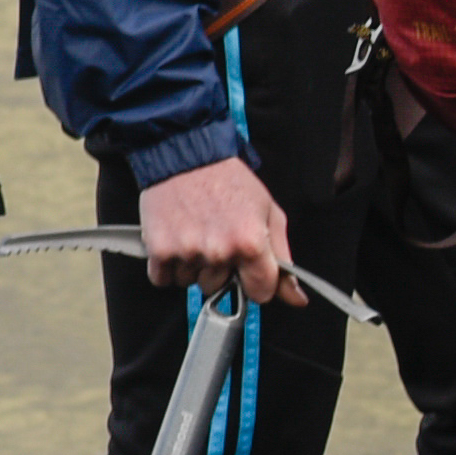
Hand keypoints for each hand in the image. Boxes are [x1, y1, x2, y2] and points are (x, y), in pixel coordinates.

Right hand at [139, 149, 305, 307]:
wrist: (187, 156)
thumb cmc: (230, 182)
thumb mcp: (269, 213)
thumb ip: (282, 258)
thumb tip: (296, 298)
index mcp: (250, 243)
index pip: (260, 293)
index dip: (257, 282)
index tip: (249, 270)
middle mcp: (219, 251)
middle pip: (219, 287)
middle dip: (220, 269)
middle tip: (217, 237)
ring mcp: (187, 252)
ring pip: (191, 283)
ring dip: (193, 265)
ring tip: (196, 232)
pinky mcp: (159, 250)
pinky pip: (164, 279)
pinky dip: (168, 265)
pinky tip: (178, 239)